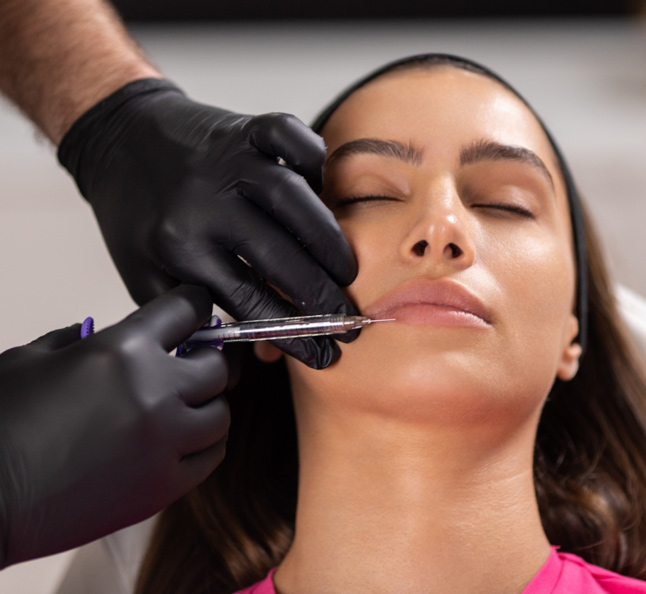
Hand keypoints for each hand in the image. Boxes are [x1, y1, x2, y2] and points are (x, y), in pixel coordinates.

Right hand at [0, 286, 227, 566]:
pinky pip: (210, 456)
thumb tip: (112, 331)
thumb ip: (84, 337)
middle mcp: (155, 393)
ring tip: (180, 408)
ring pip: (220, 414)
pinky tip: (180, 440)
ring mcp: (164, 444)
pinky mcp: (164, 487)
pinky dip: (202, 444)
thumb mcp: (33, 358)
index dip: (195, 307)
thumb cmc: (0, 423)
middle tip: (184, 366)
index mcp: (123, 350)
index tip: (195, 313)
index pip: (189, 310)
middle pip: (216, 367)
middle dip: (202, 361)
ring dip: (204, 406)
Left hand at [58, 79, 357, 368]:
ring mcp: (229, 160)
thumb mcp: (144, 276)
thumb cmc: (138, 216)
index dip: (293, 334)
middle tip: (347, 321)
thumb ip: (195, 312)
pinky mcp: (245, 128)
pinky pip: (290, 136)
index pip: (249, 301)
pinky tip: (322, 188)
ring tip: (347, 271)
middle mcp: (207, 201)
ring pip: (293, 199)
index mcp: (179, 245)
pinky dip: (314, 157)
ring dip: (327, 239)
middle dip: (322, 297)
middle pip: (279, 256)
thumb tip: (260, 347)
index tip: (323, 354)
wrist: (118, 138)